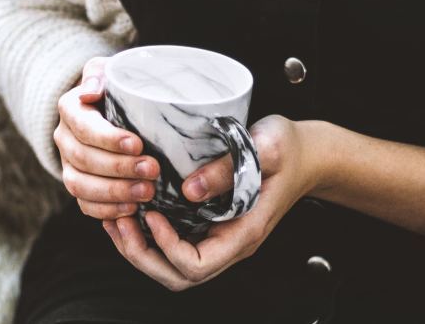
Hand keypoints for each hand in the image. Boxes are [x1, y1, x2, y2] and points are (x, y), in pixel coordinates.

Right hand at [55, 57, 160, 219]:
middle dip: (119, 168)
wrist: (115, 108)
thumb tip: (90, 92)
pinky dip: (107, 210)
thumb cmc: (118, 87)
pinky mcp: (79, 186)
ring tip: (147, 193)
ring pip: (80, 185)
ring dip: (114, 192)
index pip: (83, 126)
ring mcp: (68, 165)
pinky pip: (84, 204)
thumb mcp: (111, 70)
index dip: (109, 139)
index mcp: (71, 109)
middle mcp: (64, 138)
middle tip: (152, 171)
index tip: (138, 144)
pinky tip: (132, 209)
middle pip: (83, 159)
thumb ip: (99, 74)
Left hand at [102, 115, 326, 290]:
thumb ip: (229, 168)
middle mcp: (230, 243)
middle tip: (119, 221)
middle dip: (142, 256)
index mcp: (245, 233)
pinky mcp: (210, 226)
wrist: (308, 154)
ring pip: (171, 267)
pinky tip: (130, 211)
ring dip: (139, 249)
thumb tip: (189, 190)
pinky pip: (174, 246)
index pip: (198, 265)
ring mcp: (220, 237)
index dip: (168, 246)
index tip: (152, 213)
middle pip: (178, 276)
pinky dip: (146, 236)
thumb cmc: (290, 149)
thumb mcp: (266, 147)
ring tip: (116, 219)